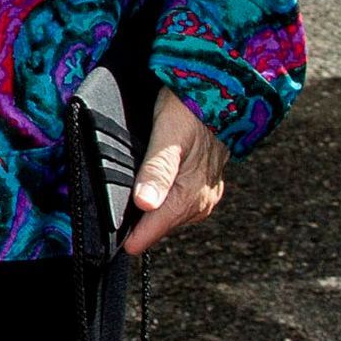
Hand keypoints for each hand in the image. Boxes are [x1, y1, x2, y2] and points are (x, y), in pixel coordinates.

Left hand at [122, 88, 226, 256]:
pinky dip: (168, 207)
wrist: (222, 91)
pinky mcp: (207, 182)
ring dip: (156, 220)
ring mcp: (207, 191)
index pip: (158, 225)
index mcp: (191, 191)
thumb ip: (157, 170)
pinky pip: (184, 203)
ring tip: (132, 224)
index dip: (137, 238)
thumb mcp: (167, 136)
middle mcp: (202, 198)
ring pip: (175, 215)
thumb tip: (145, 205)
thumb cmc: (190, 109)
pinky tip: (155, 202)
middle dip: (144, 230)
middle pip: (166, 223)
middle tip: (118, 237)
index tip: (119, 249)